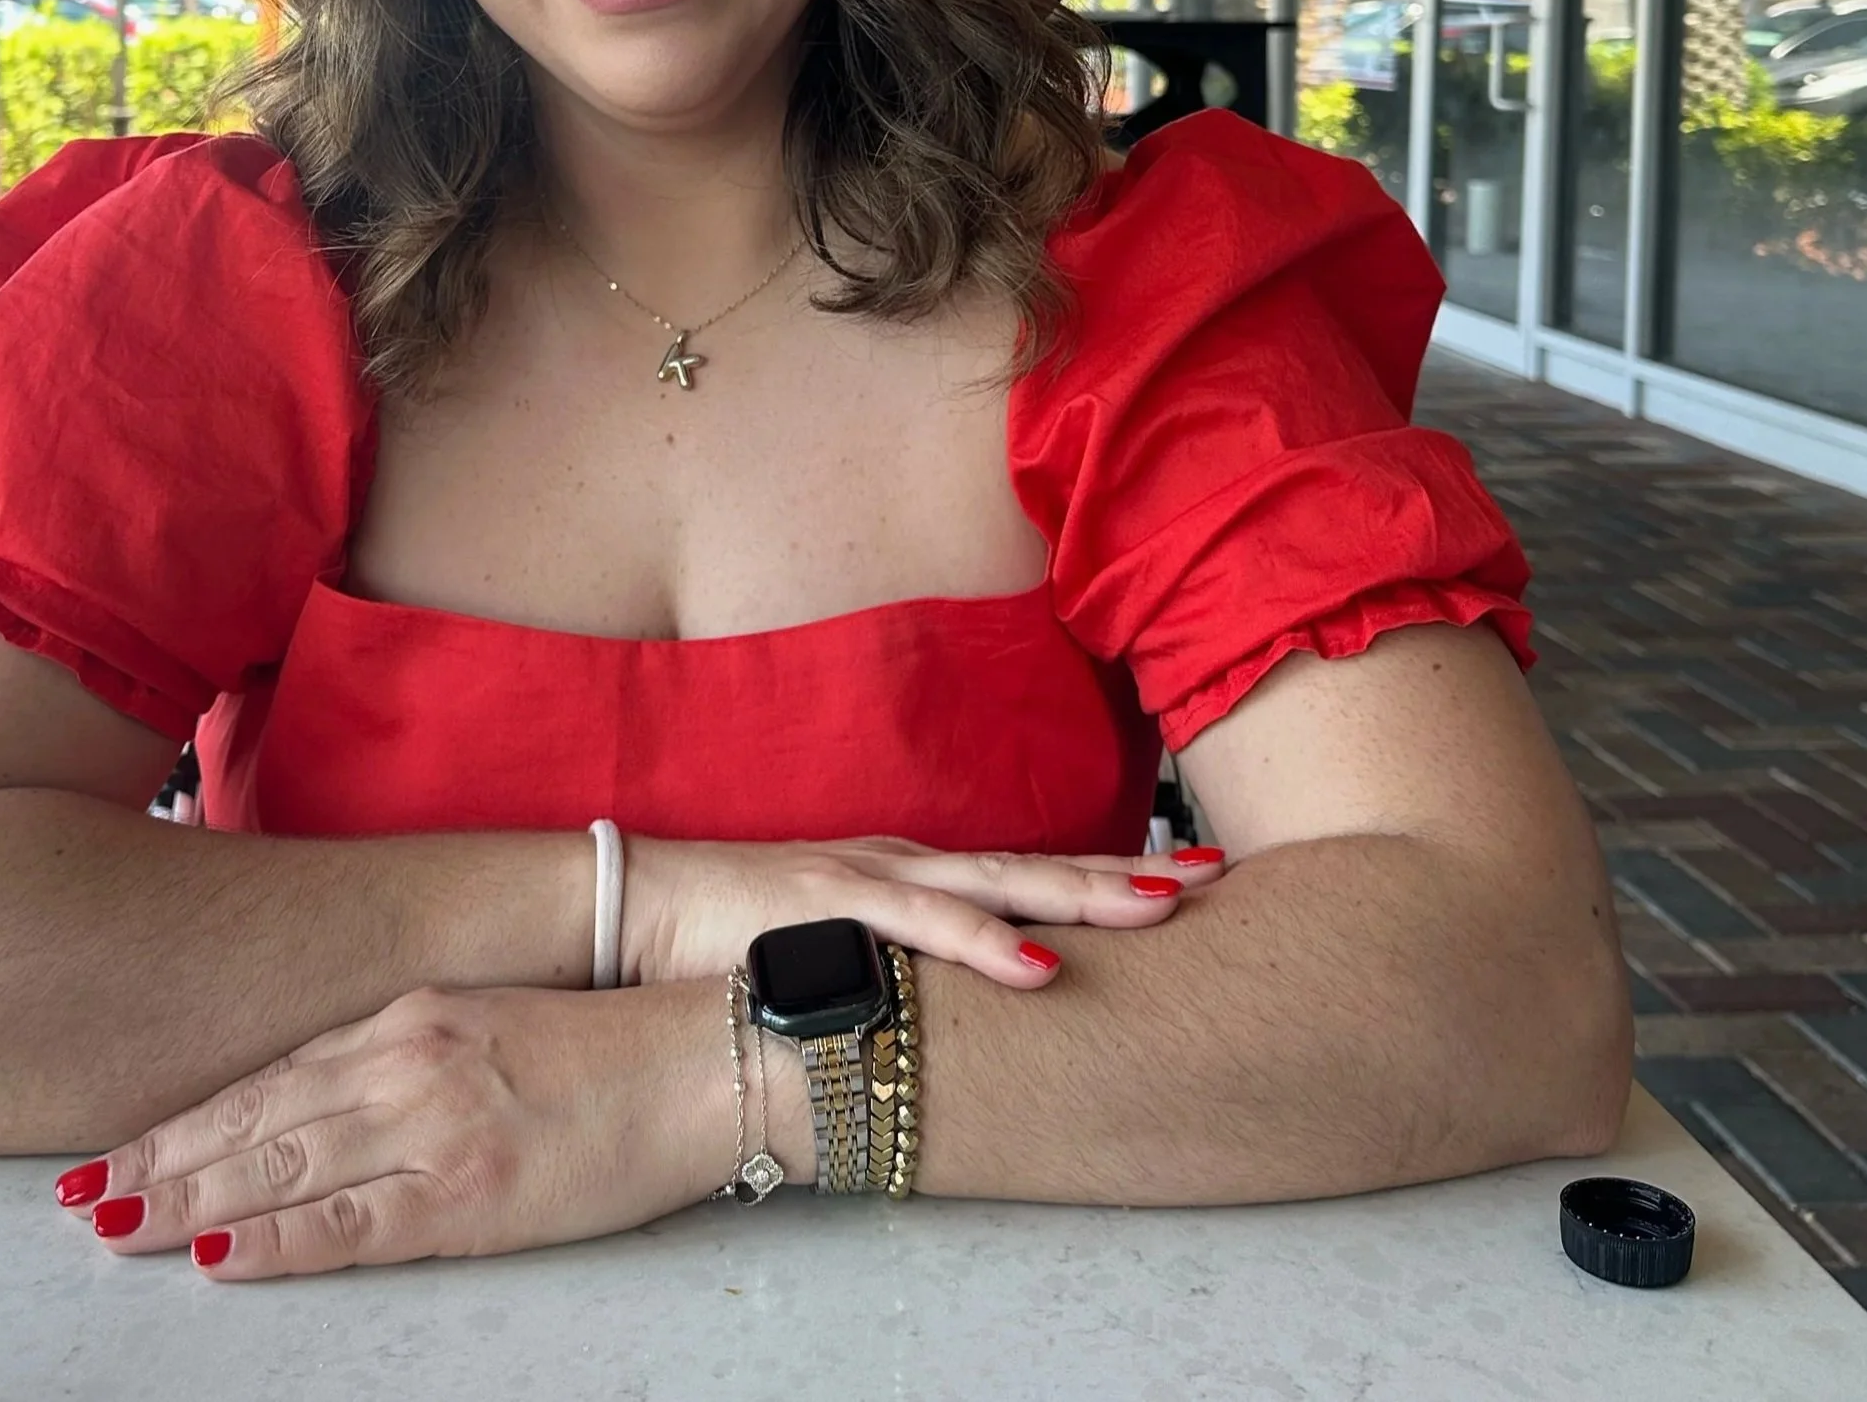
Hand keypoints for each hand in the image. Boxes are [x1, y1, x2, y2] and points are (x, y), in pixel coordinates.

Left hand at [62, 982, 730, 1277]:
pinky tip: (213, 1258)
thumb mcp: (490, 1024)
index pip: (272, 1075)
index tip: (122, 1148)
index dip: (189, 1118)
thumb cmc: (608, 1047)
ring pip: (280, 1168)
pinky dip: (272, 1242)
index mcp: (411, 1016)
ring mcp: (433, 1124)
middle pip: (256, 1119)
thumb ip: (407, 1051)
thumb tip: (324, 1097)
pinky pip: (348, 1225)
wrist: (705, 1057)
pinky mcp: (469, 1190)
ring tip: (113, 1228)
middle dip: (160, 1161)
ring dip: (186, 1201)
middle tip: (79, 1198)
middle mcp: (406, 1060)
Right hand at [623, 834, 1227, 989]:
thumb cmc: (741, 932)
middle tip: (1221, 879)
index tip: (1196, 884)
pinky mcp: (832, 901)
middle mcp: (911, 866)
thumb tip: (967, 1001)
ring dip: (1085, 897)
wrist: (645, 903)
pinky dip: (986, 945)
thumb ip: (902, 963)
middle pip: (1041, 870)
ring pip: (1003, 885)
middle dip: (1132, 875)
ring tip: (1164, 908)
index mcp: (917, 876)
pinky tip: (1040, 964)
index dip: (1114, 879)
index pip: (1034, 876)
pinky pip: (923, 928)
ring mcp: (876, 876)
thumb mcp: (841, 946)